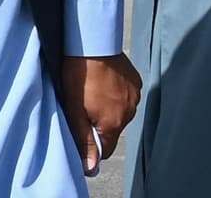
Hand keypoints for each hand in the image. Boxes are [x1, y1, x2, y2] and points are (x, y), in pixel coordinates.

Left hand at [60, 54, 141, 174]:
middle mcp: (129, 113)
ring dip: (108, 108)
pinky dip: (116, 94)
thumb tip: (91, 167)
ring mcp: (134, 97)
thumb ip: (83, 139)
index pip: (105, 150)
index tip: (81, 131)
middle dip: (98, 123)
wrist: (92, 42)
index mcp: (113, 124)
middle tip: (82, 105)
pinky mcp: (136, 82)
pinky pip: (126, 96)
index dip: (92, 146)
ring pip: (119, 113)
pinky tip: (104, 81)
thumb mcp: (74, 109)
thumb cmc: (79, 75)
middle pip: (112, 130)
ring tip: (93, 90)